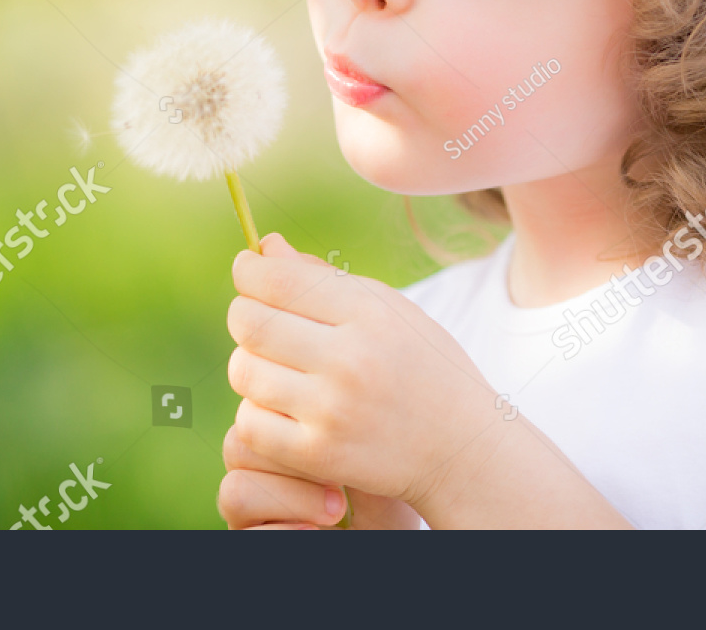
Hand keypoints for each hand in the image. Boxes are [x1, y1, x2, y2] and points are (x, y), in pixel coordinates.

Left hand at [226, 233, 502, 514]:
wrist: (462, 448)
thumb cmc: (422, 366)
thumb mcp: (388, 309)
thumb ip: (323, 279)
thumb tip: (263, 249)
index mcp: (369, 313)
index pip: (278, 281)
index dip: (248, 271)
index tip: (246, 270)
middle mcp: (350, 358)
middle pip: (251, 323)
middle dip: (244, 314)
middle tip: (257, 317)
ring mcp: (333, 410)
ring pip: (244, 372)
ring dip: (248, 363)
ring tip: (272, 364)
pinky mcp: (320, 455)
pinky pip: (250, 423)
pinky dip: (255, 411)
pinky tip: (279, 405)